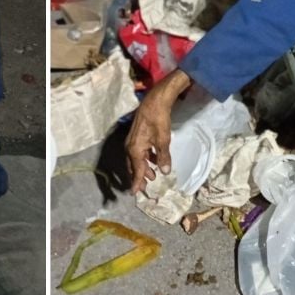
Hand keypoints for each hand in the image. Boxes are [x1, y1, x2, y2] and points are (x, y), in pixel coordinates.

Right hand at [125, 70, 191, 193]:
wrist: (154, 101)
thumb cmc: (158, 120)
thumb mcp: (163, 140)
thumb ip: (163, 157)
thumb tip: (164, 172)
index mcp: (135, 149)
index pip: (136, 170)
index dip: (136, 182)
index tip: (134, 193)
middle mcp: (130, 147)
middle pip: (132, 166)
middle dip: (138, 177)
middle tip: (143, 188)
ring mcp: (132, 141)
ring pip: (135, 160)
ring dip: (143, 168)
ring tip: (152, 177)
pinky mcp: (136, 136)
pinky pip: (138, 153)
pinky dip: (145, 159)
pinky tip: (154, 161)